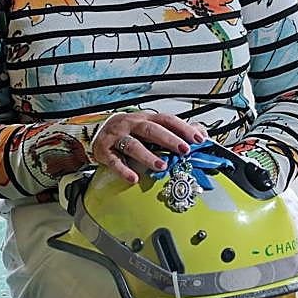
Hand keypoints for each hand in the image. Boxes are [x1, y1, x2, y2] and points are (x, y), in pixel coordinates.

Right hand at [90, 112, 208, 184]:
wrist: (97, 131)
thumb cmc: (129, 131)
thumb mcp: (151, 126)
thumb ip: (175, 130)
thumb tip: (200, 132)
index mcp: (146, 119)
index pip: (166, 120)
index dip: (182, 128)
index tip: (197, 139)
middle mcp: (132, 125)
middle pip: (151, 129)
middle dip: (169, 139)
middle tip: (183, 149)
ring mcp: (117, 137)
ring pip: (133, 145)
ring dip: (148, 156)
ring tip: (162, 166)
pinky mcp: (105, 151)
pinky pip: (114, 161)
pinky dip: (124, 170)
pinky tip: (133, 178)